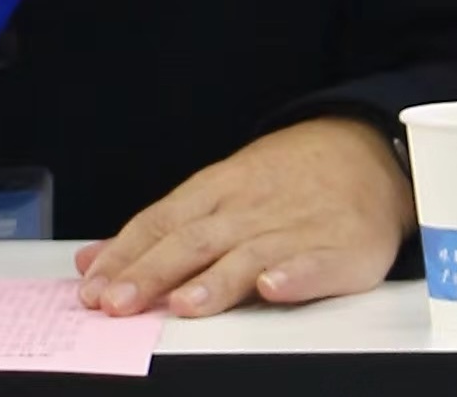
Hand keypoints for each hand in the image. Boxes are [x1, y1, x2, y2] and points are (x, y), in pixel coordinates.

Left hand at [75, 118, 413, 317]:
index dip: (125, 256)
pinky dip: (294, 275)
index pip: (160, 223)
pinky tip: (273, 287)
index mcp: (215, 192)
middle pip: (193, 241)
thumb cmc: (280, 182)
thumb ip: (157, 231)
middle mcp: (248, 209)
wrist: (363, 151)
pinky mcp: (340, 248)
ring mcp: (293, 227)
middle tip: (118, 304)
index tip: (93, 287)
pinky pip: (315, 262)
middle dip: (152, 273)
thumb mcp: (216, 192)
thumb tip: (94, 261)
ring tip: (184, 305)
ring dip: (214, 280)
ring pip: (247, 254)